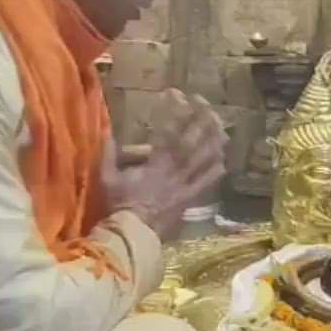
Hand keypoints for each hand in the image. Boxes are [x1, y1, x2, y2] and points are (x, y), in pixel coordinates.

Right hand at [100, 90, 228, 240]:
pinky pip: (207, 182)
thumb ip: (108, 154)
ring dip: (213, 139)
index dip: (173, 110)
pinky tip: (223, 160)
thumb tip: (108, 133)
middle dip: (199, 118)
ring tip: (220, 124)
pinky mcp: (190, 199)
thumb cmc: (119, 207)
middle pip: (193, 140)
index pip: (168, 130)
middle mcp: (175, 171)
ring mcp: (185, 185)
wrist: (133, 237)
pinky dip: (216, 169)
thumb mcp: (107, 179)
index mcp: (155, 163)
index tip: (173, 93)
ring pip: (205, 158)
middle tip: (203, 101)